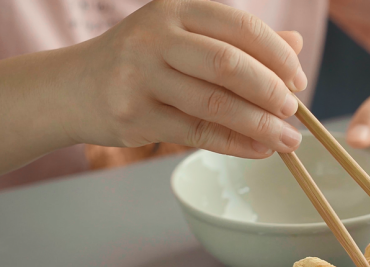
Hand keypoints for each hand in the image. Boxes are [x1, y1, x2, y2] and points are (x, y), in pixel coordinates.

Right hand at [64, 0, 305, 157]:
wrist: (71, 88)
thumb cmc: (141, 61)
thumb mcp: (184, 37)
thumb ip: (237, 40)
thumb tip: (294, 44)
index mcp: (176, 10)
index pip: (241, 27)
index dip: (277, 56)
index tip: (298, 80)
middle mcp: (155, 37)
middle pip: (228, 65)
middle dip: (270, 92)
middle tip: (293, 112)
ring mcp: (140, 76)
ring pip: (214, 104)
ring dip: (259, 126)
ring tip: (287, 140)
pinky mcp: (134, 116)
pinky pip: (197, 134)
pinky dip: (234, 144)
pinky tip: (259, 150)